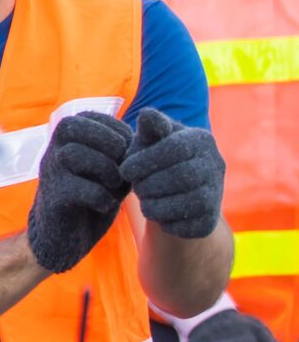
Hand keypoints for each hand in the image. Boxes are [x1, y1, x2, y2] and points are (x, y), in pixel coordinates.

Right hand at [26, 111, 130, 274]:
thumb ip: (122, 152)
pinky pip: (77, 189)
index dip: (115, 130)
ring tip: (115, 186)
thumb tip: (145, 136)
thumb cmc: (92, 195)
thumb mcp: (109, 169)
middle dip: (107, 143)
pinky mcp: (54, 199)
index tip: (129, 151)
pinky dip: (100, 197)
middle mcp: (52, 152)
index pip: (87, 116)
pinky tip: (106, 204)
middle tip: (123, 166)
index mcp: (65, 141)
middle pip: (72, 126)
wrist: (64, 236)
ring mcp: (50, 174)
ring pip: (73, 155)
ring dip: (105, 170)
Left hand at [120, 109, 226, 238]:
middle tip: (135, 188)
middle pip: (183, 176)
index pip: (175, 148)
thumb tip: (146, 115)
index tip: (124, 171)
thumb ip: (149, 128)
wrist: (170, 191)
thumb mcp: (149, 139)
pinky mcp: (211, 219)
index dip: (145, 161)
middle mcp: (216, 165)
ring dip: (157, 205)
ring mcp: (217, 193)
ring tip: (144, 202)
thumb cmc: (153, 157)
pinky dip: (168, 223)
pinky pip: (191, 226)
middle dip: (150, 184)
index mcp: (201, 139)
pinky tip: (158, 214)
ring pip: (189, 203)